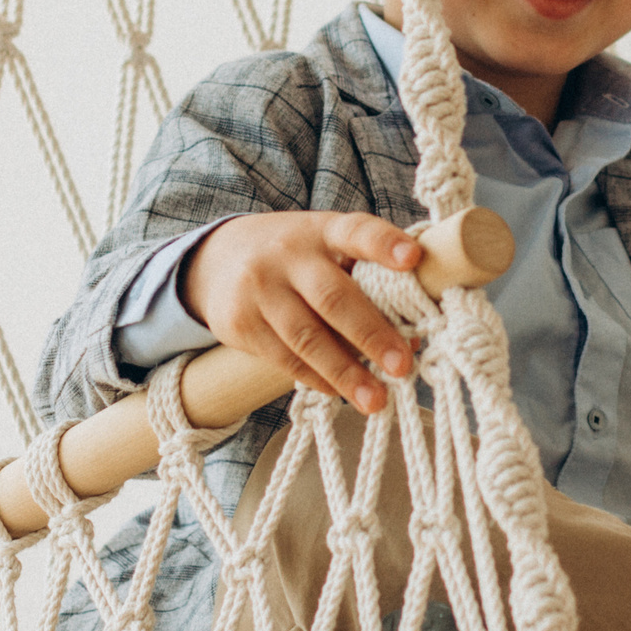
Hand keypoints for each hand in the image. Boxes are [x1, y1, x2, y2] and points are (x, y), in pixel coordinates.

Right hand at [179, 212, 423, 413]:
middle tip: (402, 366)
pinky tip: (339, 392)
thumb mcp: (326, 249)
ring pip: (307, 336)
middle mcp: (289, 255)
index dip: (384, 243)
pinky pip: (284, 358)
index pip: (356, 231)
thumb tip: (415, 334)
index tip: (413, 258)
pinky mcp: (239, 322)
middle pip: (333, 297)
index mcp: (323, 231)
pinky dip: (316, 378)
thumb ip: (366, 279)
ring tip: (376, 399)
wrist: (215, 259)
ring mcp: (260, 288)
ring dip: (345, 372)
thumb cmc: (295, 259)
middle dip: (371, 333)